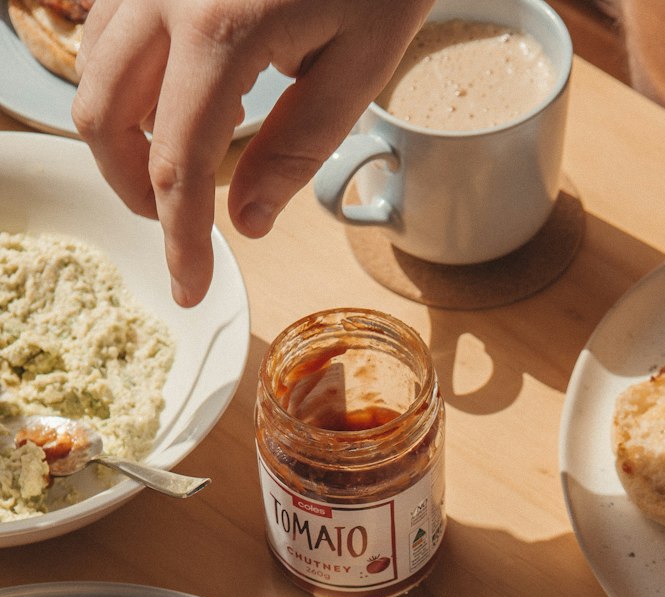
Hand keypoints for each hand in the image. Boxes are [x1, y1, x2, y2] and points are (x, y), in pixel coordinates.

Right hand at [72, 0, 431, 306]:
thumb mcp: (360, 65)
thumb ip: (298, 148)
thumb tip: (248, 222)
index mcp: (220, 30)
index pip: (179, 165)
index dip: (180, 239)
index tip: (192, 288)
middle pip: (105, 117)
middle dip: (134, 188)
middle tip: (179, 228)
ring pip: (93, 69)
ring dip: (122, 137)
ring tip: (176, 175)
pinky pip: (107, 28)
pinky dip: (125, 83)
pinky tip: (170, 109)